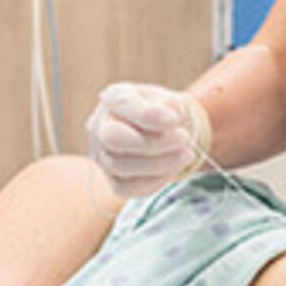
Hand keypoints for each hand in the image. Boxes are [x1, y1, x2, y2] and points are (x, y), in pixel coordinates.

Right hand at [86, 83, 210, 198]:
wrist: (161, 132)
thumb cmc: (162, 111)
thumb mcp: (170, 99)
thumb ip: (172, 104)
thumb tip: (174, 113)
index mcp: (114, 98)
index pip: (124, 106)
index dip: (151, 115)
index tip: (176, 120)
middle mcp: (99, 126)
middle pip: (113, 138)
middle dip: (152, 143)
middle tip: (184, 138)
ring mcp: (102, 155)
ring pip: (121, 166)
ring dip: (160, 163)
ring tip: (185, 153)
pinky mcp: (112, 179)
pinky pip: (128, 188)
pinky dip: (155, 181)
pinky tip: (174, 168)